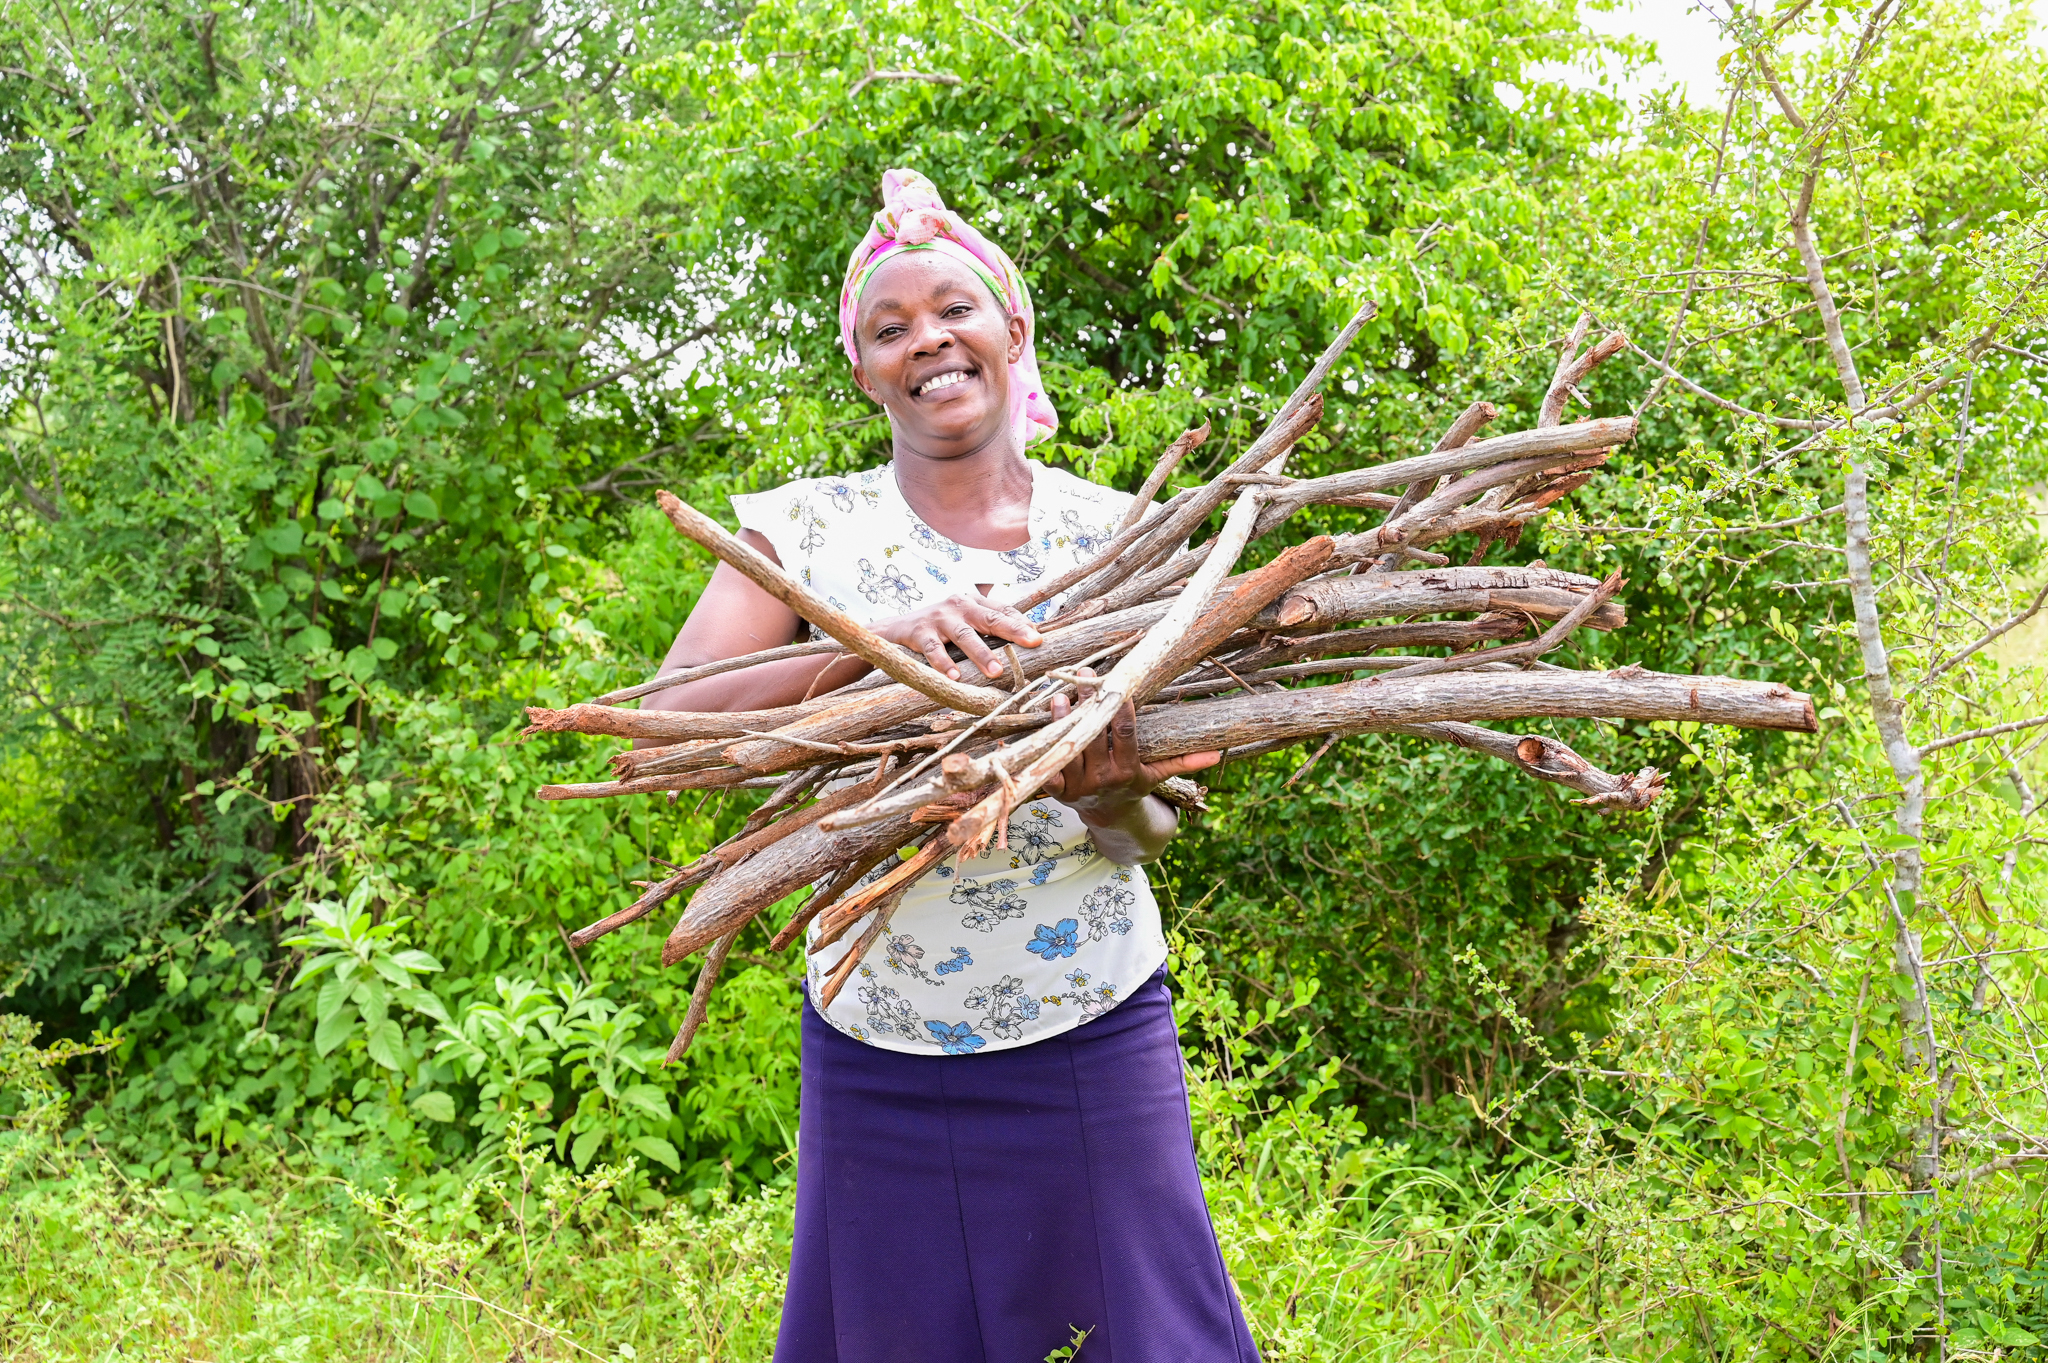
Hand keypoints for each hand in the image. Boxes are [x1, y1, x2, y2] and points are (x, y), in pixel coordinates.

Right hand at [872, 592, 1042, 681]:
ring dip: (981, 653)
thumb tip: (1025, 639)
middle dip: (1013, 630)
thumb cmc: (936, 628)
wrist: (892, 629)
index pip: (1002, 610)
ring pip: (964, 635)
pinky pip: (933, 650)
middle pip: (989, 618)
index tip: (1039, 637)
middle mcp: (958, 605)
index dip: (1021, 622)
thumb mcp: (963, 622)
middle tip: (1033, 642)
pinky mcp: (919, 632)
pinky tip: (954, 677)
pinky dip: (943, 663)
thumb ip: (987, 627)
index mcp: (972, 601)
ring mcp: (938, 618)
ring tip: (997, 671)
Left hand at [1043, 674, 1220, 827]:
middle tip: (1088, 675)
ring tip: (1062, 694)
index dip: (1122, 711)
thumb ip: (1184, 762)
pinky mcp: (1057, 790)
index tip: (1120, 685)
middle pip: (1093, 737)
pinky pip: (1046, 768)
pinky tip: (1043, 721)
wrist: (1108, 816)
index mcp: (1127, 771)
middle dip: (1090, 704)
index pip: (1124, 736)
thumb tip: (1217, 754)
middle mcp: (1101, 779)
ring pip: (1067, 748)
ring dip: (1062, 721)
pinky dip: (1041, 747)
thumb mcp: (1159, 775)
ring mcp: (1077, 785)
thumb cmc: (1134, 786)